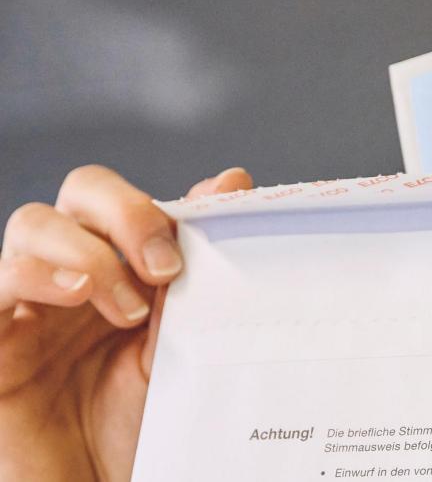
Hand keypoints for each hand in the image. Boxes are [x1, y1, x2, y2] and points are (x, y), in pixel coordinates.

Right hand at [0, 164, 252, 481]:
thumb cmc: (140, 422)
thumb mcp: (180, 344)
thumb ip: (197, 270)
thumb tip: (233, 179)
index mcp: (119, 263)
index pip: (127, 196)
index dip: (160, 203)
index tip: (198, 241)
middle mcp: (70, 270)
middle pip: (81, 190)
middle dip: (128, 211)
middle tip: (166, 267)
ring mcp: (27, 302)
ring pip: (34, 224)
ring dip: (91, 253)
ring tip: (128, 310)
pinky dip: (36, 275)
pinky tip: (75, 295)